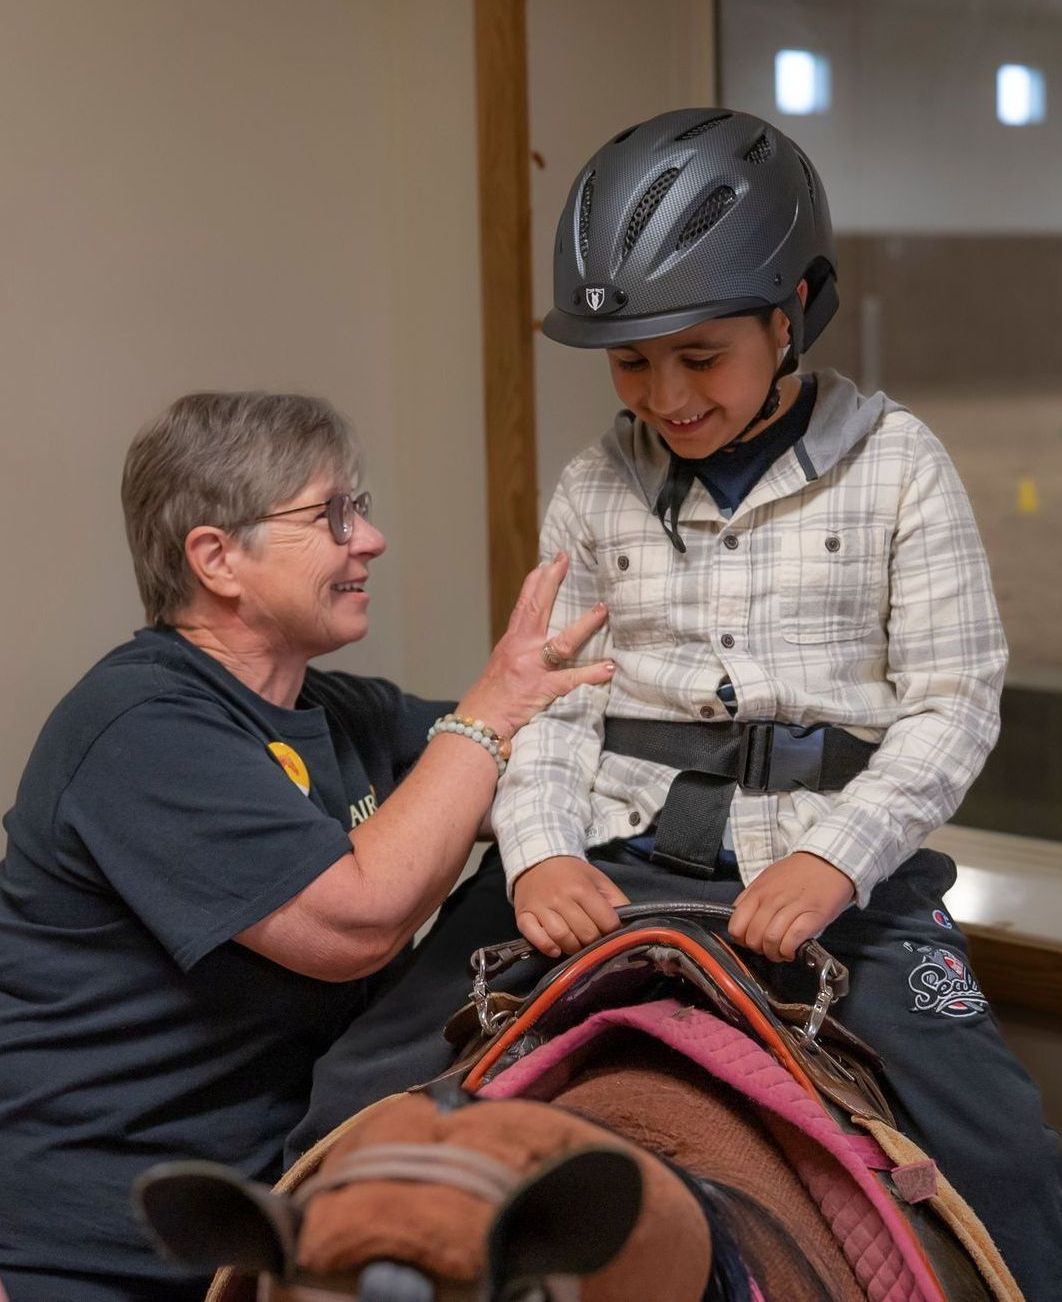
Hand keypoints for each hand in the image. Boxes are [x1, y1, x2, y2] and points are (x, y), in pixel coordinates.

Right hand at [458, 553, 612, 738]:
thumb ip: (521, 645)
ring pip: (561, 643)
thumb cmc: (494, 693)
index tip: (548, 561)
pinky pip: (572, 680)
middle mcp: (522, 648)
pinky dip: (592, 674)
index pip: (524, 604)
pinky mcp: (543, 689)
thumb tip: (539, 631)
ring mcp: (533, 668)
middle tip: (565, 560)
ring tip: (603, 609)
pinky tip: (609, 667)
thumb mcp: (504, 661)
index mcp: (513, 641)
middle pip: (537, 609)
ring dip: (584, 626)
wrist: (482, 720)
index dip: (536, 581)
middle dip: (551, 582)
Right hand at [513, 856, 629, 958]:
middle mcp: (561, 898)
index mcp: (582, 888)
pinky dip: (547, 946)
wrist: (536, 861)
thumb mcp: (597, 879)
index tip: (608, 930)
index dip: (612, 930)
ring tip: (576, 944)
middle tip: (592, 939)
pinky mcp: (523, 916)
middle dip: (593, 941)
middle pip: (586, 933)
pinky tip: (556, 948)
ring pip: (562, 937)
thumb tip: (629, 923)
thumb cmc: (571, 874)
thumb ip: (616, 899)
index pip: (606, 921)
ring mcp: (541, 907)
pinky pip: (535, 937)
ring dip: (573, 948)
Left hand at [728, 852, 854, 962]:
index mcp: (758, 891)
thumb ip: (752, 898)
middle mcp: (772, 899)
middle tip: (767, 948)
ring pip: (770, 940)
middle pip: (753, 937)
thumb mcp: (767, 879)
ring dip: (774, 953)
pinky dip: (788, 951)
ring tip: (780, 952)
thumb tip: (741, 921)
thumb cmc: (799, 873)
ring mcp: (792, 907)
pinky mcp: (812, 916)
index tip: (750, 941)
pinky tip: (791, 950)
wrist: (829, 862)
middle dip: (758, 949)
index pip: (736, 925)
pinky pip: (792, 940)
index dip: (741, 939)